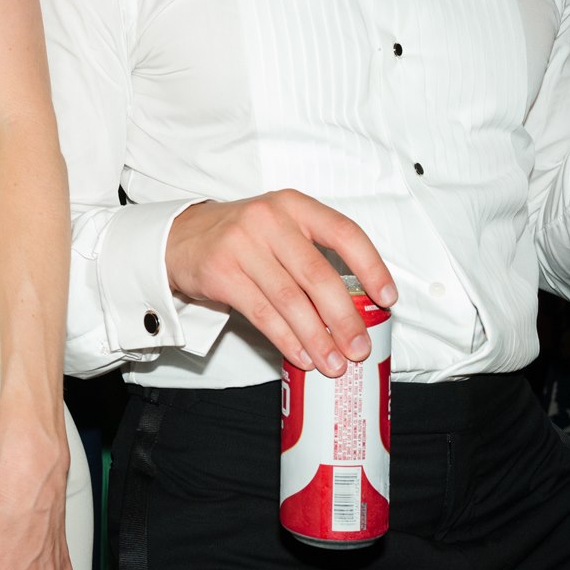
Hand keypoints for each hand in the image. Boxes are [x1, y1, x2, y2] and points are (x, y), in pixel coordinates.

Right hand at [165, 191, 394, 377]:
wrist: (181, 237)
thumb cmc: (243, 237)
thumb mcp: (280, 229)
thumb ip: (313, 254)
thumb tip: (355, 307)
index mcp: (295, 205)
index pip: (344, 232)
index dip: (371, 267)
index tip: (387, 298)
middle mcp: (270, 220)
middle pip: (318, 274)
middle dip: (344, 318)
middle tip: (360, 348)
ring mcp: (242, 244)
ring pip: (291, 300)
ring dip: (317, 338)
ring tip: (334, 363)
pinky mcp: (221, 272)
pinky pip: (262, 313)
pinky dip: (286, 339)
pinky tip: (302, 356)